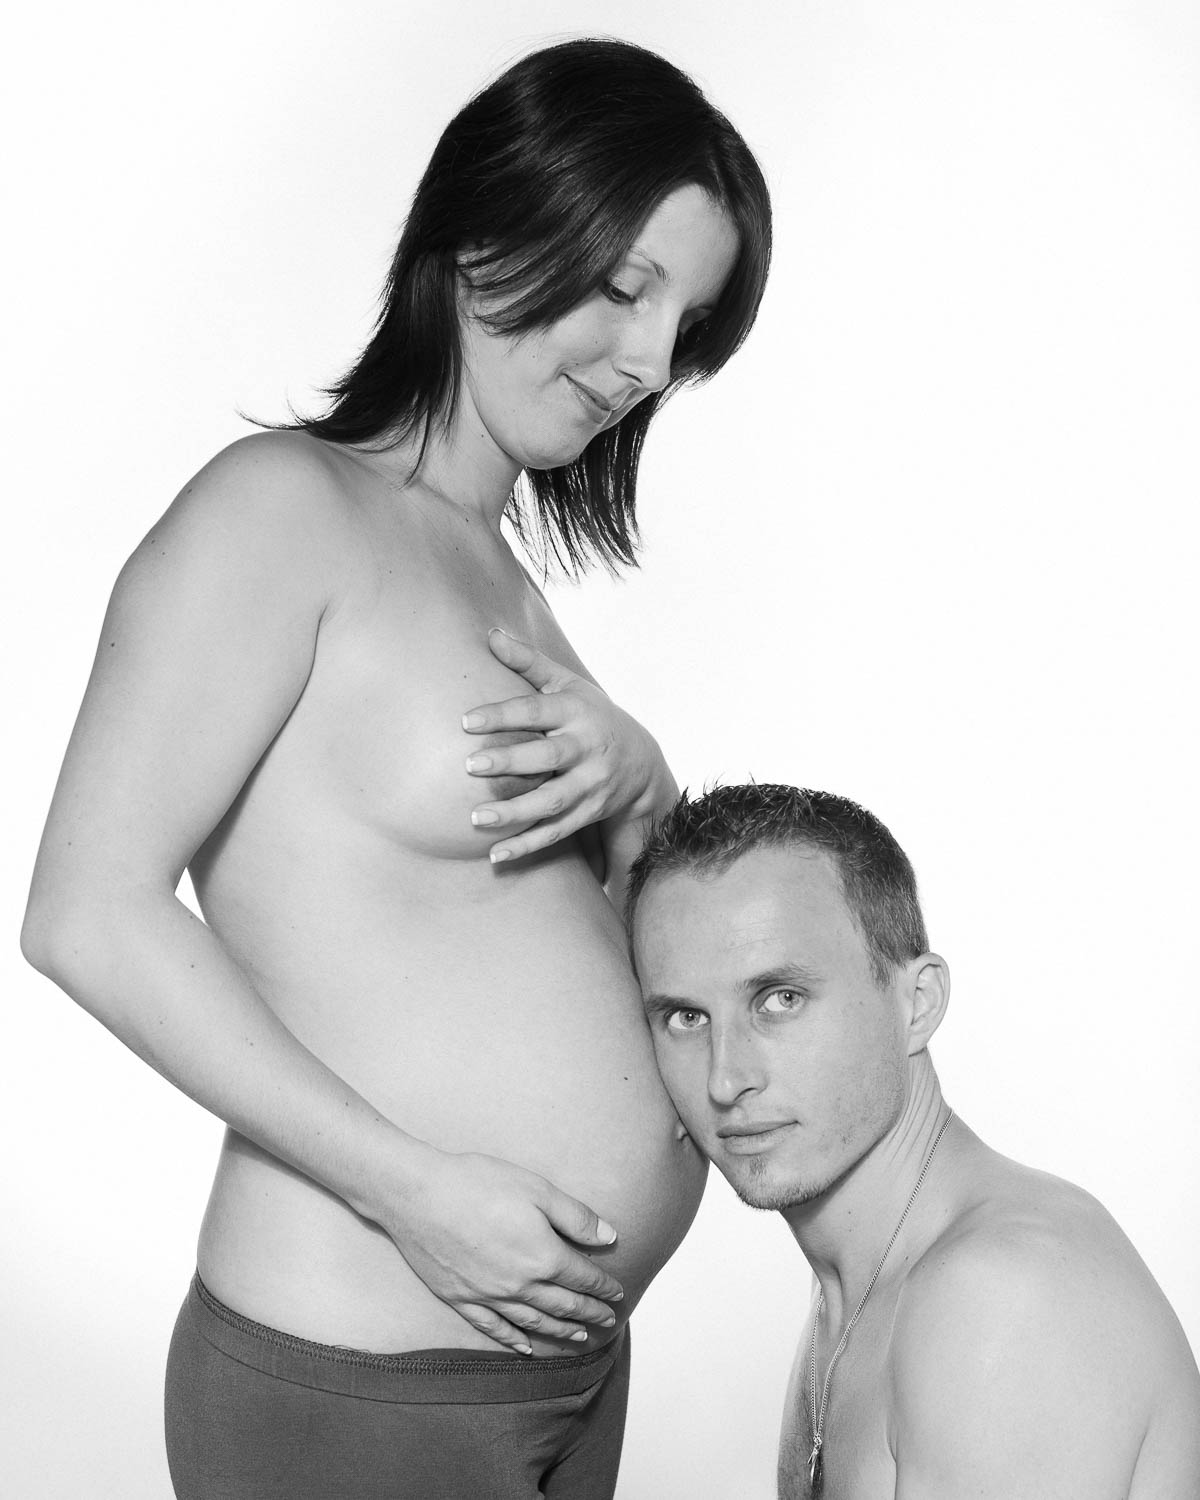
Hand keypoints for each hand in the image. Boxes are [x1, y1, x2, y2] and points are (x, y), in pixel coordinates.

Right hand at [387, 1146, 623, 1352]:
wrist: (418, 1195)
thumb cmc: (478, 1183)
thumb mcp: (537, 1189)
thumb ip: (576, 1217)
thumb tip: (609, 1238)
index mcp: (542, 1256)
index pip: (582, 1278)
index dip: (603, 1286)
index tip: (617, 1292)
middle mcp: (519, 1285)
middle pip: (563, 1304)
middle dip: (589, 1312)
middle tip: (607, 1320)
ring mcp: (488, 1296)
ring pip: (533, 1321)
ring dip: (559, 1329)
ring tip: (579, 1335)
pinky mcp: (461, 1298)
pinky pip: (493, 1328)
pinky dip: (512, 1339)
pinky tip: (524, 1346)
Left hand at [463, 629, 669, 862]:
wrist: (640, 762)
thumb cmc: (590, 715)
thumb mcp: (567, 684)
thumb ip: (529, 663)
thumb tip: (490, 635)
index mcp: (577, 713)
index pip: (537, 712)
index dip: (503, 715)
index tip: (466, 721)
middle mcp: (587, 749)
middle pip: (548, 757)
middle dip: (511, 762)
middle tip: (470, 765)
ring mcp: (591, 785)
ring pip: (552, 802)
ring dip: (515, 812)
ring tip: (476, 818)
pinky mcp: (588, 813)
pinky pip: (556, 832)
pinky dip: (527, 845)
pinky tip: (496, 854)